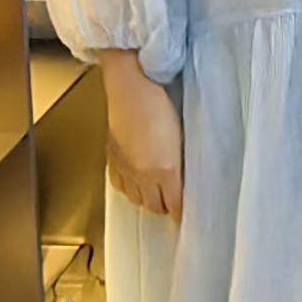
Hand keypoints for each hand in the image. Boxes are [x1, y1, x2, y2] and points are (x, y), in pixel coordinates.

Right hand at [104, 55, 182, 221]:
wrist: (131, 83)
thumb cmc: (160, 99)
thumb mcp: (183, 133)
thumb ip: (184, 160)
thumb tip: (186, 177)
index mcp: (165, 168)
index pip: (175, 205)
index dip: (181, 215)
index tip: (188, 218)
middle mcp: (143, 173)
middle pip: (154, 206)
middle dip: (165, 208)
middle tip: (174, 203)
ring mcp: (126, 167)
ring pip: (136, 199)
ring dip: (147, 200)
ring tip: (157, 195)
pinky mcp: (113, 158)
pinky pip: (120, 186)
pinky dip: (129, 189)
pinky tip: (135, 184)